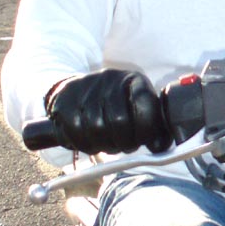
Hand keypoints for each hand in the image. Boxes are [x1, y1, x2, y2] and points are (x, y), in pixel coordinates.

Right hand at [44, 69, 170, 153]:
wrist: (79, 91)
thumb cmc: (116, 107)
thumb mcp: (139, 110)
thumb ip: (154, 129)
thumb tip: (160, 147)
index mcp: (134, 80)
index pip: (145, 108)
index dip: (145, 132)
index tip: (143, 140)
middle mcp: (110, 79)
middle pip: (118, 121)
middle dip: (124, 141)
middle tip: (124, 146)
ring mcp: (85, 88)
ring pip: (95, 127)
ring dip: (104, 144)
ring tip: (107, 143)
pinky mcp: (64, 100)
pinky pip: (75, 131)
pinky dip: (85, 143)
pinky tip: (91, 142)